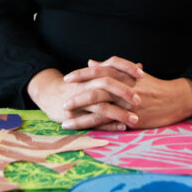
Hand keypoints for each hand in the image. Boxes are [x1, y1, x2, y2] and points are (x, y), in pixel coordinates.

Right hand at [27, 61, 142, 131]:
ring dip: (119, 113)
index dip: (127, 67)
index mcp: (93, 73)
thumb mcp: (96, 75)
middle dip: (124, 92)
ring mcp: (80, 100)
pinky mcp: (75, 115)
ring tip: (135, 119)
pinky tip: (121, 127)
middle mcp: (86, 84)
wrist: (50, 94)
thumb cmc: (79, 84)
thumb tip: (140, 66)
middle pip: (106, 84)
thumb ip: (119, 71)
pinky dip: (108, 125)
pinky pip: (93, 121)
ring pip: (101, 106)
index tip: (142, 74)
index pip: (112, 63)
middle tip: (139, 100)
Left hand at [62, 57, 191, 129]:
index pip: (99, 72)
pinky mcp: (132, 118)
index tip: (67, 78)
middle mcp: (125, 88)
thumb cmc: (153, 86)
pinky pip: (110, 124)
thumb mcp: (132, 74)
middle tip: (63, 101)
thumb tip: (91, 62)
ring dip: (81, 116)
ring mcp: (128, 104)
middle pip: (97, 89)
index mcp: (124, 75)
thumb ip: (110, 68)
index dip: (82, 74)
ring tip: (65, 121)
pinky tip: (84, 132)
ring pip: (101, 109)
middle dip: (78, 96)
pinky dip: (96, 128)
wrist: (175, 99)